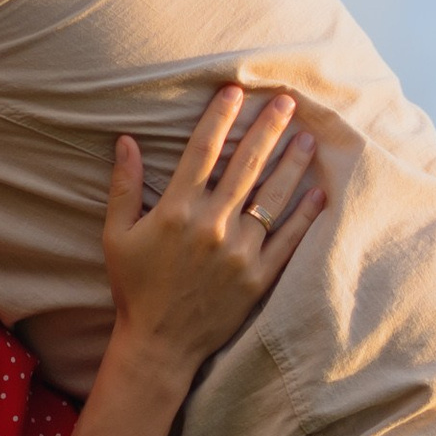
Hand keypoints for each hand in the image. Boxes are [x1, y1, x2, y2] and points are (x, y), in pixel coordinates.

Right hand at [101, 89, 323, 375]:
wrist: (159, 344)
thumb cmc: (135, 288)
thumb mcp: (117, 236)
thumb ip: (124, 187)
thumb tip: (125, 141)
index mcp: (176, 210)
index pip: (202, 150)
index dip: (220, 116)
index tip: (235, 91)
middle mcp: (211, 225)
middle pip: (246, 164)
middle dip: (267, 127)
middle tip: (287, 99)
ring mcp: (238, 251)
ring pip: (272, 197)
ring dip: (292, 163)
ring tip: (308, 135)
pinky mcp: (258, 277)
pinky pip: (288, 240)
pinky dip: (305, 215)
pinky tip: (318, 192)